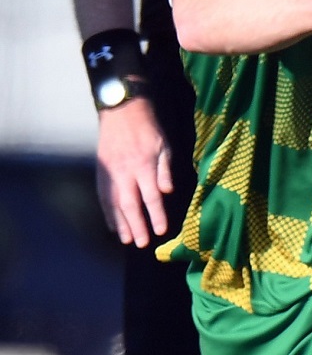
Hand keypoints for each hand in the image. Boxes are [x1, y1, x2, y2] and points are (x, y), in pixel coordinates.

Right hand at [96, 96, 173, 246]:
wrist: (120, 110)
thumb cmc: (148, 128)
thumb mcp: (164, 145)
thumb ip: (165, 169)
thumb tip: (167, 191)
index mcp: (143, 166)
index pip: (151, 196)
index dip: (156, 215)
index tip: (160, 231)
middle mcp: (125, 172)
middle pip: (130, 204)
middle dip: (136, 225)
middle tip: (142, 244)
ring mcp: (110, 172)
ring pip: (114, 203)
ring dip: (121, 224)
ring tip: (127, 240)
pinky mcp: (101, 171)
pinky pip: (103, 196)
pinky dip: (107, 212)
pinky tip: (112, 225)